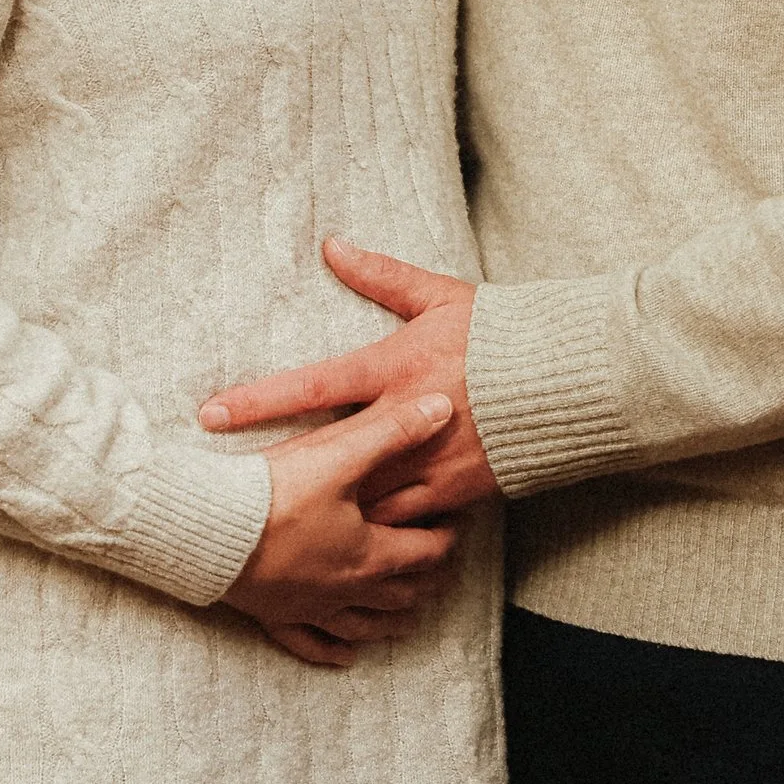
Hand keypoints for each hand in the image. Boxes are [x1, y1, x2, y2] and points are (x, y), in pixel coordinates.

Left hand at [203, 242, 497, 522]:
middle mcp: (404, 417)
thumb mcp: (440, 296)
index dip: (258, 399)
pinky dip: (381, 528)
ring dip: (326, 509)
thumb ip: (381, 275)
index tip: (211, 413)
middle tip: (228, 490)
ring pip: (363, 497)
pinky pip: (408, 521)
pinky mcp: (456, 492)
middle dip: (278, 471)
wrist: (573, 378)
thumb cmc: (502, 332)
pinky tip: (354, 539)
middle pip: (325, 453)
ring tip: (282, 522)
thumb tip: (332, 244)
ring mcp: (430, 460)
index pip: (313, 384)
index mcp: (394, 366)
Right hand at [223, 388, 462, 672]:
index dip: (447, 537)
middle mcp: (346, 589)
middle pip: (402, 594)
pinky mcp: (274, 615)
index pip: (426, 552)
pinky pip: (310, 643)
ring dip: (392, 621)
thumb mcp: (339, 454)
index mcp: (369, 554)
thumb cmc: (274, 494)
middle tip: (441, 567)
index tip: (455, 523)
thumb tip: (443, 408)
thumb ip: (393, 432)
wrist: (208, 530)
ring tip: (409, 617)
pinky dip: (333, 651)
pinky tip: (346, 657)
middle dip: (426, 580)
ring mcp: (309, 607)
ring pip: (364, 625)